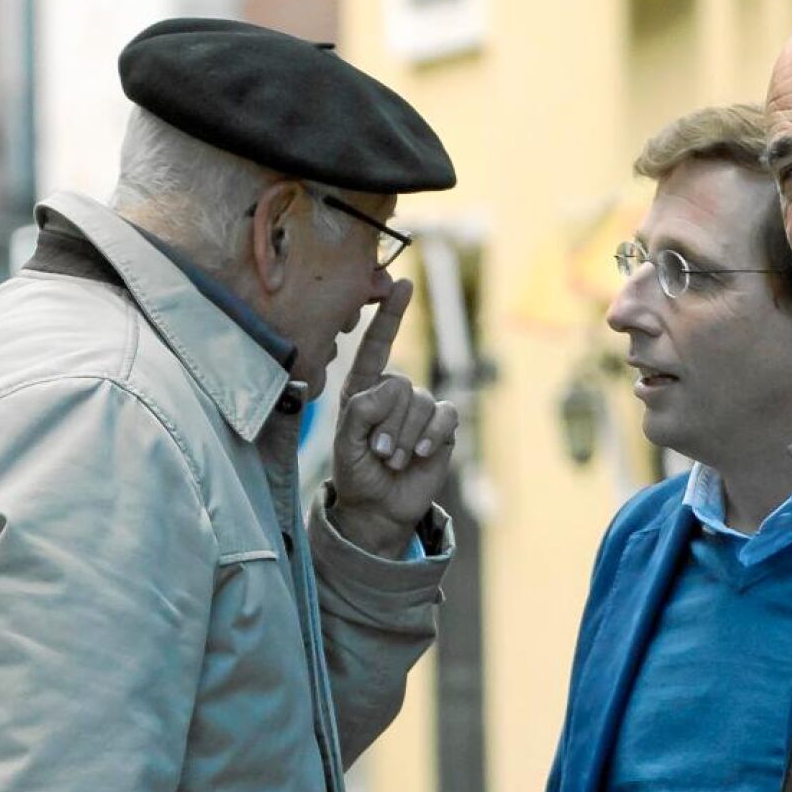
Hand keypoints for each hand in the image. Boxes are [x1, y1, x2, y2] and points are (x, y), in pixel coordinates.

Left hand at [329, 280, 458, 556]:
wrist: (379, 508)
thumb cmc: (356, 472)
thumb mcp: (346, 442)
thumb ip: (361, 410)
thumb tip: (394, 389)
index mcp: (365, 387)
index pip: (377, 344)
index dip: (390, 314)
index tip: (401, 284)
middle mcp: (394, 392)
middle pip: (400, 386)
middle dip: (389, 424)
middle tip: (379, 453)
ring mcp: (420, 409)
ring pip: (421, 404)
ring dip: (406, 437)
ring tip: (394, 460)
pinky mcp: (442, 427)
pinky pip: (444, 417)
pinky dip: (432, 436)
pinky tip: (421, 454)